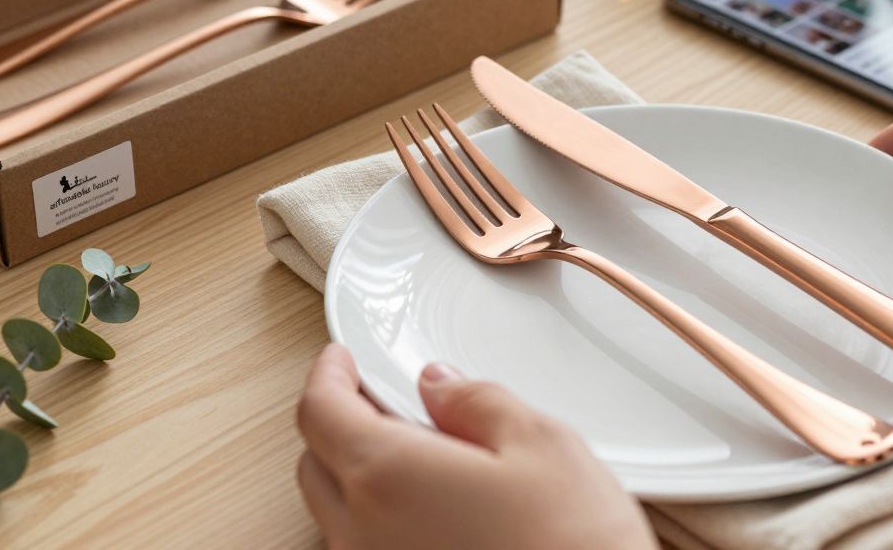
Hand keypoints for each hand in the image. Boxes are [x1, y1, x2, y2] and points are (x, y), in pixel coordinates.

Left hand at [296, 343, 656, 549]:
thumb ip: (477, 403)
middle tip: (386, 401)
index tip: (342, 361)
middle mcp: (364, 533)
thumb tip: (441, 386)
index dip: (330, 375)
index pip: (320, 411)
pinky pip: (365, 548)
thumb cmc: (576, 545)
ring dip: (360, 476)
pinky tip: (437, 510)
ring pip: (337, 513)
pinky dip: (381, 519)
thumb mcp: (542, 444)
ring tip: (423, 459)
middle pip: (316, 463)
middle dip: (340, 422)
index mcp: (387, 476)